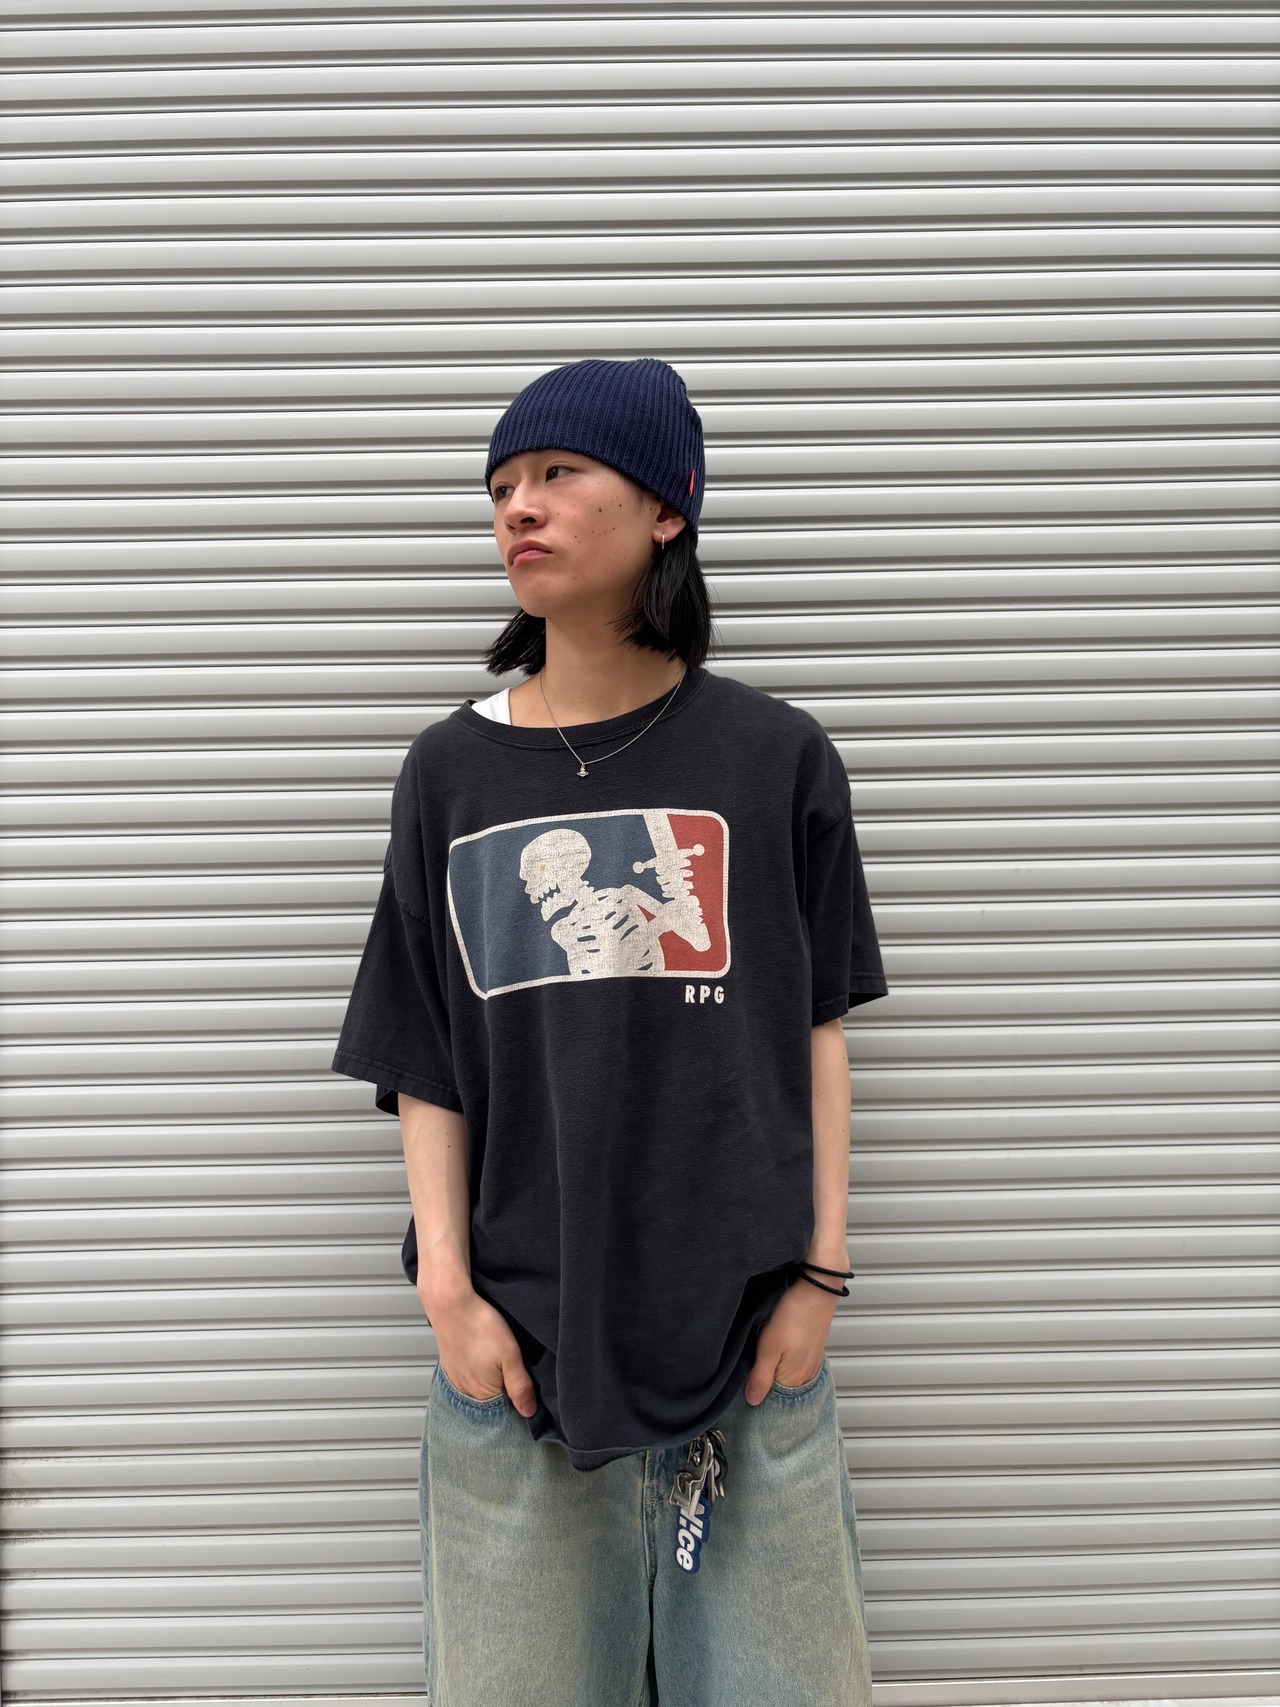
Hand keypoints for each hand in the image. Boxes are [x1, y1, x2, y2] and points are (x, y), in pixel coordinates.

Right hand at [419, 1282, 538, 1417]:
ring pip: (481, 1390)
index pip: (507, 1412)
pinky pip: (469, 1379)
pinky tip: (485, 1360)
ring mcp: (456, 1380)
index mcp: (484, 1395)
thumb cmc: (481, 1326)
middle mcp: (467, 1393)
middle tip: (515, 1370)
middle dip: (507, 1393)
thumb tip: (529, 1412)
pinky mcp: (451, 1367)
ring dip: (493, 1383)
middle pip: (493, 1402)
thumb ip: (520, 1386)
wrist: (450, 1304)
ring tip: (500, 1364)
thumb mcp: (510, 1354)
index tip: (529, 1390)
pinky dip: (479, 1374)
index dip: (520, 1403)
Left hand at [742, 1271, 837, 1403]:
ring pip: (784, 1376)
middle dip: (762, 1380)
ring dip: (771, 1369)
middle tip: (749, 1362)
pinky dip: (782, 1361)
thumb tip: (752, 1402)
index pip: (769, 1399)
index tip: (741, 1380)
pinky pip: (793, 1365)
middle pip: (778, 1389)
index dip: (754, 1390)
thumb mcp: (768, 1347)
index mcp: (793, 1381)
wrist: (816, 1289)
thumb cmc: (792, 1315)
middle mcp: (805, 1378)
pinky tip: (775, 1347)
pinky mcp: (811, 1352)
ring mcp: (810, 1365)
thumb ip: (760, 1377)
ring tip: (760, 1353)